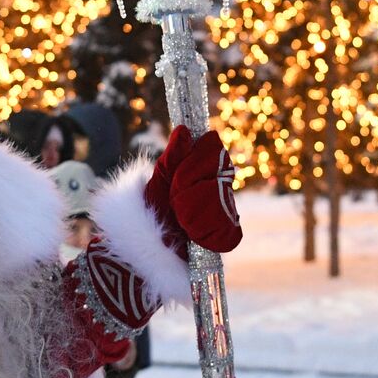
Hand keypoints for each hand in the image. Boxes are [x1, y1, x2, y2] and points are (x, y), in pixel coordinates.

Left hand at [143, 125, 242, 254]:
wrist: (150, 247)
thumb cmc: (154, 210)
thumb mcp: (159, 180)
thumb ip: (173, 157)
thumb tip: (184, 130)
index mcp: (206, 168)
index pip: (213, 150)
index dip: (195, 162)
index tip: (177, 176)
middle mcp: (221, 185)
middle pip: (217, 172)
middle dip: (189, 186)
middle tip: (174, 201)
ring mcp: (227, 208)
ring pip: (218, 197)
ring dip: (192, 208)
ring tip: (180, 218)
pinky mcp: (228, 234)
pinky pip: (223, 225)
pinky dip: (201, 228)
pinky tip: (191, 232)